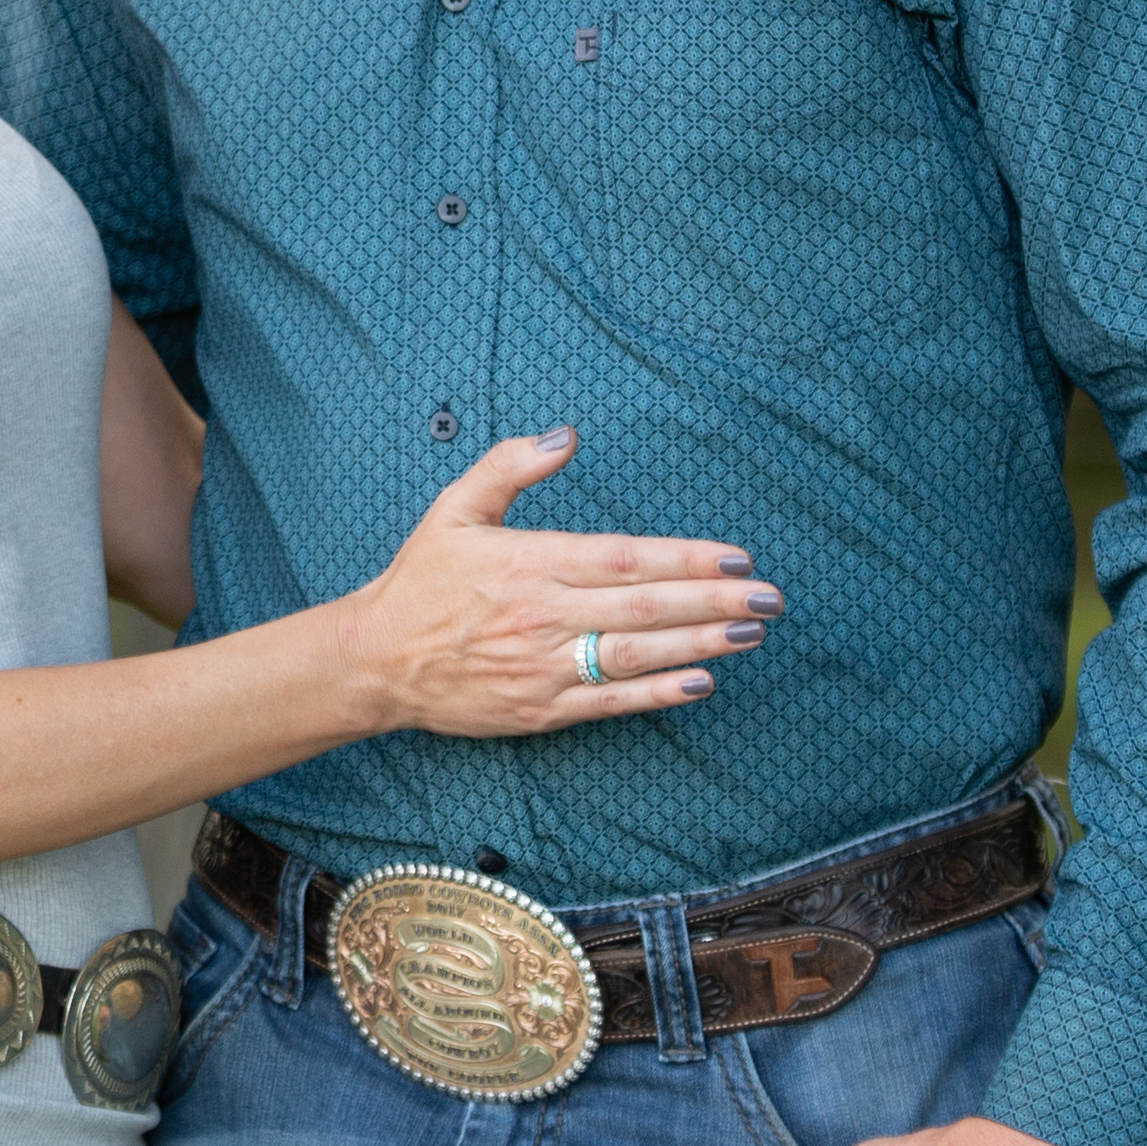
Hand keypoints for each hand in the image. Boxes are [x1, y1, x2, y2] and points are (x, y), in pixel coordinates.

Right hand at [329, 428, 772, 737]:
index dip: (687, 558)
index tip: (737, 558)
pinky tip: (700, 681)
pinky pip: (612, 701)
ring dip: (701, 643)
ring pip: (638, 654)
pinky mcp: (542, 708)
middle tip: (769, 598)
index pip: (626, 558)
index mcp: (529, 563)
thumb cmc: (422, 581)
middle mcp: (544, 615)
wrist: (377, 659)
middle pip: (646, 606)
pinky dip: (659, 694)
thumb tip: (566, 437)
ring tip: (749, 633)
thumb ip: (510, 467)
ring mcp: (545, 666)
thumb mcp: (454, 509)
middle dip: (714, 601)